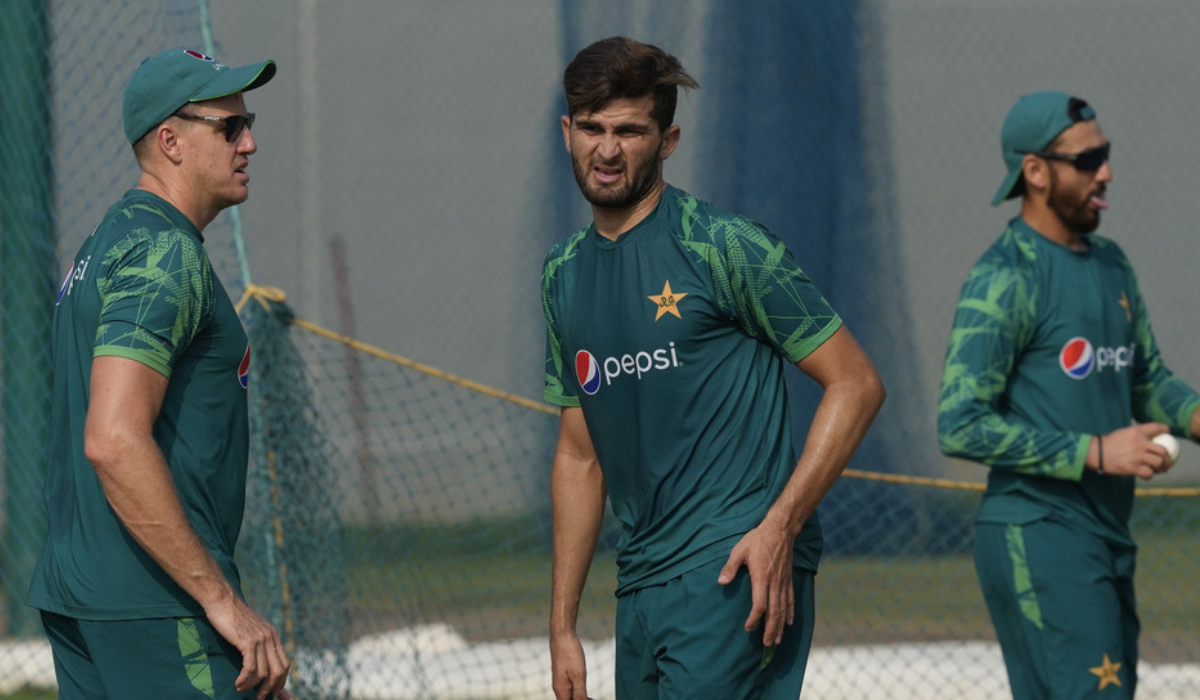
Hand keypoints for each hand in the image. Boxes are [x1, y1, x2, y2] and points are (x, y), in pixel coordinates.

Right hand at [205, 595, 290, 698]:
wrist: (222, 600)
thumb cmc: (232, 617)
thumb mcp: (251, 630)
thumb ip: (258, 645)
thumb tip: (260, 663)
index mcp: (273, 636)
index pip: (285, 664)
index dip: (282, 682)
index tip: (277, 695)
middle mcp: (270, 637)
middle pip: (279, 670)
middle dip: (271, 688)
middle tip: (259, 697)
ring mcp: (260, 639)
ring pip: (264, 672)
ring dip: (252, 685)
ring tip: (241, 689)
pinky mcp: (247, 641)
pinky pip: (250, 668)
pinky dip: (244, 679)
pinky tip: (237, 683)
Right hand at [550, 630, 588, 699]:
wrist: (562, 635)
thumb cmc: (570, 653)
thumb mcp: (578, 675)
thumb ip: (580, 694)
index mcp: (561, 690)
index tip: (592, 699)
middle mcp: (559, 688)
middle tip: (593, 698)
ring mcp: (560, 681)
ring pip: (570, 696)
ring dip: (580, 698)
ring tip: (592, 698)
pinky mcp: (563, 675)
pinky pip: (570, 689)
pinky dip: (578, 692)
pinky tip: (585, 689)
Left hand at [717, 520, 794, 646]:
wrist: (780, 530)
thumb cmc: (758, 540)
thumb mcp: (739, 550)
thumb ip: (730, 567)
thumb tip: (721, 582)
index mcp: (762, 578)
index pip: (760, 605)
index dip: (755, 619)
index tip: (748, 628)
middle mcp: (775, 584)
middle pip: (774, 612)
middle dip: (771, 630)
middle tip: (767, 645)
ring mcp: (783, 582)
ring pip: (784, 609)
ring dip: (780, 626)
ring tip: (777, 640)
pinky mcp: (788, 579)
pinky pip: (791, 599)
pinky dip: (791, 613)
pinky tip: (790, 622)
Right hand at [1099, 423, 1173, 479]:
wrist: (1096, 452)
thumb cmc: (1110, 443)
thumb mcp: (1124, 432)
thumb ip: (1138, 434)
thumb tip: (1150, 436)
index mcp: (1137, 432)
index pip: (1158, 428)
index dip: (1166, 430)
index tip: (1168, 433)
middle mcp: (1139, 443)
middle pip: (1163, 451)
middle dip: (1168, 458)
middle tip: (1167, 462)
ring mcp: (1137, 456)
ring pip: (1159, 463)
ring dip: (1161, 468)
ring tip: (1158, 470)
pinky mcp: (1133, 468)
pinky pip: (1148, 473)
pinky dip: (1149, 475)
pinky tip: (1146, 474)